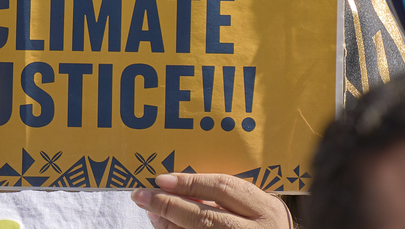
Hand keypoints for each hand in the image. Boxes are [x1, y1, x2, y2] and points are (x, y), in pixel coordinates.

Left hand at [132, 173, 291, 228]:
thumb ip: (219, 195)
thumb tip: (171, 186)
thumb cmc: (260, 221)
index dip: (189, 183)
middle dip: (169, 205)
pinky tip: (165, 226)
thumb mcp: (250, 204)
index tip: (161, 179)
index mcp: (263, 208)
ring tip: (151, 211)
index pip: (223, 189)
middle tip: (141, 195)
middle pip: (205, 218)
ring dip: (169, 224)